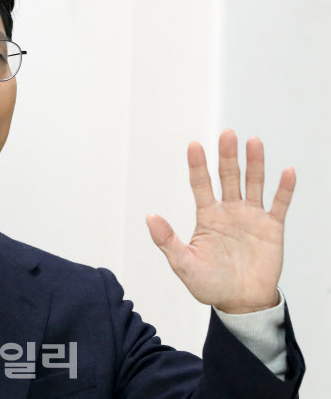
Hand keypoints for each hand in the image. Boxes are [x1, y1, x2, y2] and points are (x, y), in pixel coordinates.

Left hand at [146, 128, 294, 313]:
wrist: (240, 303)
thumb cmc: (209, 284)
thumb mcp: (183, 263)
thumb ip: (167, 240)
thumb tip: (150, 217)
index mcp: (207, 216)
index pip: (201, 184)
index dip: (198, 165)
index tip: (194, 145)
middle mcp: (229, 211)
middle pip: (228, 176)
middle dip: (227, 156)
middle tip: (226, 134)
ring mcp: (251, 217)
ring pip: (253, 183)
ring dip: (254, 163)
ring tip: (253, 141)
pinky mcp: (272, 228)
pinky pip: (279, 204)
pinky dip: (284, 189)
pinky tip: (287, 171)